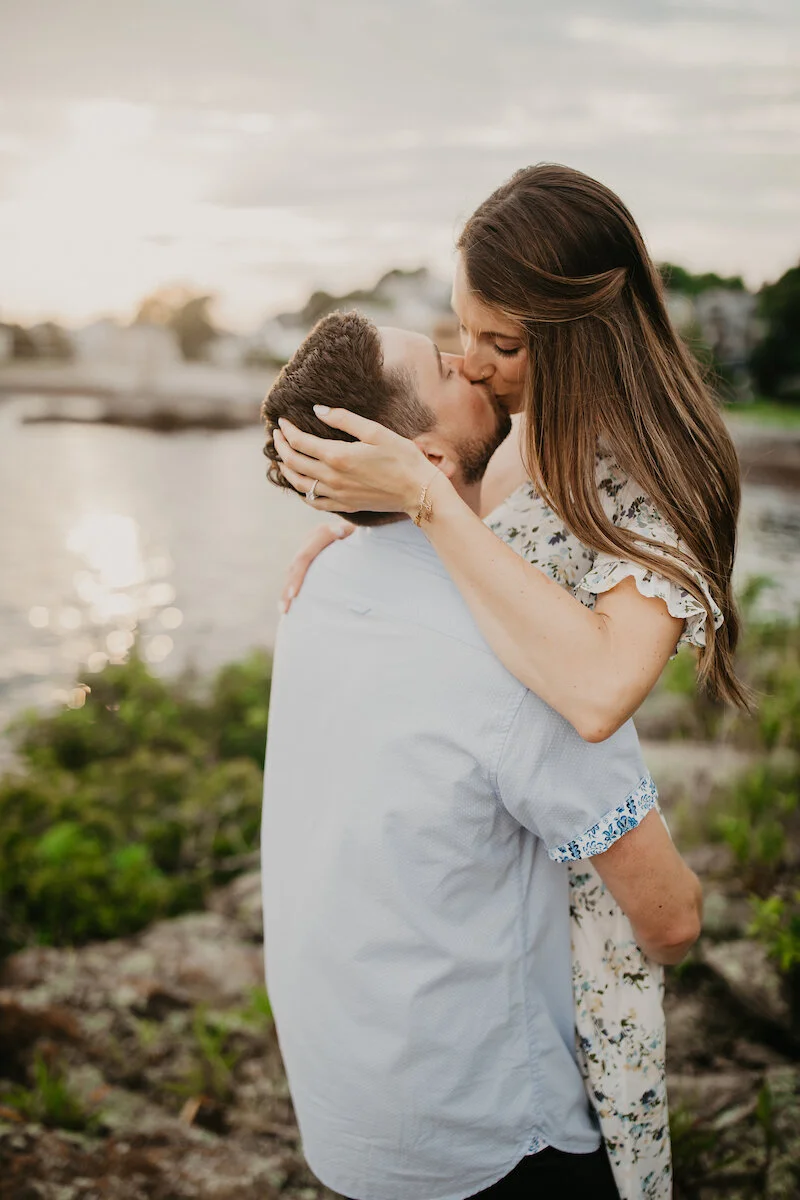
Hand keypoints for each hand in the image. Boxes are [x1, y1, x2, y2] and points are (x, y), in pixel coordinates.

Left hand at [273, 406, 432, 514]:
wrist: (418, 490)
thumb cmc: (402, 457)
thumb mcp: (375, 431)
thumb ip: (343, 419)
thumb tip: (318, 409)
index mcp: (338, 456)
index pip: (300, 442)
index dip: (287, 431)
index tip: (282, 421)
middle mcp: (332, 478)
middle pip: (294, 462)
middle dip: (281, 447)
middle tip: (277, 436)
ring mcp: (337, 494)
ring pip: (299, 483)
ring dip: (286, 469)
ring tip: (282, 458)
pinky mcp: (345, 505)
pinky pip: (314, 501)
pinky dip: (302, 491)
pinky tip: (301, 483)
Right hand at [280, 520, 354, 612]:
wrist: (363, 527)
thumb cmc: (366, 535)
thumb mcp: (361, 534)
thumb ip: (351, 536)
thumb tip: (339, 532)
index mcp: (323, 533)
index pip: (304, 557)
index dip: (297, 576)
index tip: (294, 595)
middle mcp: (311, 538)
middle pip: (295, 565)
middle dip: (288, 588)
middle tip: (285, 610)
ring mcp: (308, 546)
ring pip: (292, 569)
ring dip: (286, 590)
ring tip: (284, 610)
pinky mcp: (309, 555)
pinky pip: (296, 572)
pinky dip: (292, 586)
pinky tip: (289, 602)